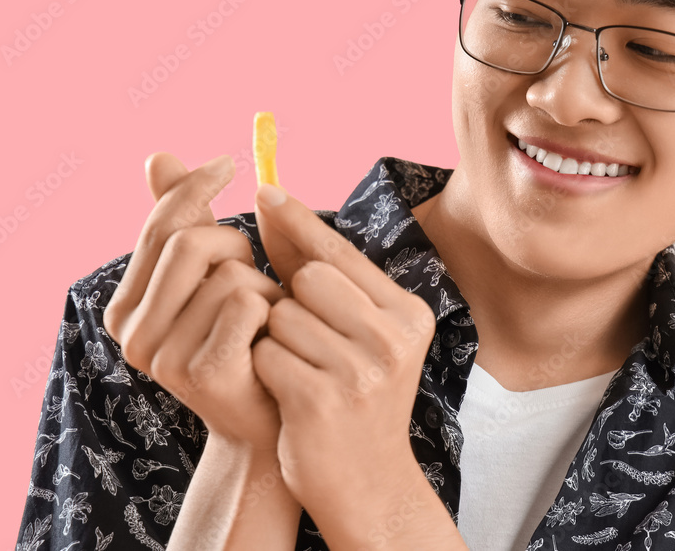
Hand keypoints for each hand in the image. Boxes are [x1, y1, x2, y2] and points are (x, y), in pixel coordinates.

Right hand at [103, 152, 287, 451]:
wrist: (268, 423)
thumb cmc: (245, 340)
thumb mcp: (209, 277)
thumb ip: (181, 221)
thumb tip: (157, 155)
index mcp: (126, 305)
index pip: (159, 225)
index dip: (194, 186)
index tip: (228, 162)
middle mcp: (132, 332)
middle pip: (189, 241)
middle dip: (235, 244)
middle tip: (254, 270)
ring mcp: (164, 356)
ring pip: (227, 271)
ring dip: (261, 283)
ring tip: (264, 317)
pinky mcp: (203, 372)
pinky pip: (246, 301)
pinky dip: (271, 307)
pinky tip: (272, 335)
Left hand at [250, 183, 436, 528]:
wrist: (365, 481)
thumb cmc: (353, 395)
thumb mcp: (354, 333)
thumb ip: (316, 271)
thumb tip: (271, 205)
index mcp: (409, 313)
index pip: (343, 252)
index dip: (300, 222)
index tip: (265, 192)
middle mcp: (395, 337)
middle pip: (311, 277)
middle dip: (292, 301)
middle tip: (307, 341)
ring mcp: (362, 370)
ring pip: (283, 314)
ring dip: (276, 339)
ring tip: (302, 371)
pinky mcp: (324, 400)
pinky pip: (267, 354)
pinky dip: (265, 368)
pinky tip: (288, 394)